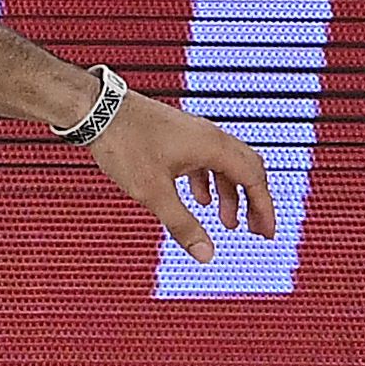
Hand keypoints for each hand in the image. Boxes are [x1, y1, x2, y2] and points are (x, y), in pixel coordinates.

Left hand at [87, 89, 276, 261]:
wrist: (98, 110)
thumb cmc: (125, 144)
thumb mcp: (154, 193)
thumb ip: (182, 225)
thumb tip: (207, 255)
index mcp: (212, 146)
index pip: (254, 178)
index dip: (264, 208)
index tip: (266, 233)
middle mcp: (209, 136)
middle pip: (247, 168)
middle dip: (253, 201)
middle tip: (255, 229)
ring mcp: (193, 134)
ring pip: (225, 165)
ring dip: (230, 194)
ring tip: (227, 223)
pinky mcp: (177, 136)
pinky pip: (205, 160)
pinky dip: (209, 182)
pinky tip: (199, 200)